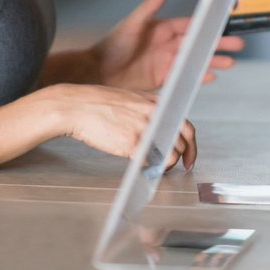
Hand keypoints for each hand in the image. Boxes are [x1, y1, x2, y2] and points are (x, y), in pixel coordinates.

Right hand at [49, 84, 197, 170]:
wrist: (78, 106)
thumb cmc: (99, 104)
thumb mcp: (132, 100)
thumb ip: (148, 112)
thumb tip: (159, 130)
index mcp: (156, 103)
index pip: (186, 126)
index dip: (191, 145)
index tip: (189, 156)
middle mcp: (154, 114)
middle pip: (182, 142)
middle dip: (182, 157)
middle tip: (178, 166)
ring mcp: (144, 128)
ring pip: (171, 153)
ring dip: (168, 164)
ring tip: (159, 168)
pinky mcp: (131, 142)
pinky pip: (153, 160)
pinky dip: (154, 168)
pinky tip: (147, 169)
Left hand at [95, 0, 244, 90]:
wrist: (97, 72)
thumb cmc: (111, 46)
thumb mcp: (131, 24)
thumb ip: (149, 8)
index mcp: (161, 29)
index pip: (189, 26)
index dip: (206, 25)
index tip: (222, 22)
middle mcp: (166, 46)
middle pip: (197, 45)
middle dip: (216, 45)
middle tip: (237, 45)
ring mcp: (165, 63)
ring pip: (194, 61)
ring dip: (212, 61)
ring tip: (230, 63)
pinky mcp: (161, 80)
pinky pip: (184, 78)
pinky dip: (198, 77)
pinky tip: (211, 76)